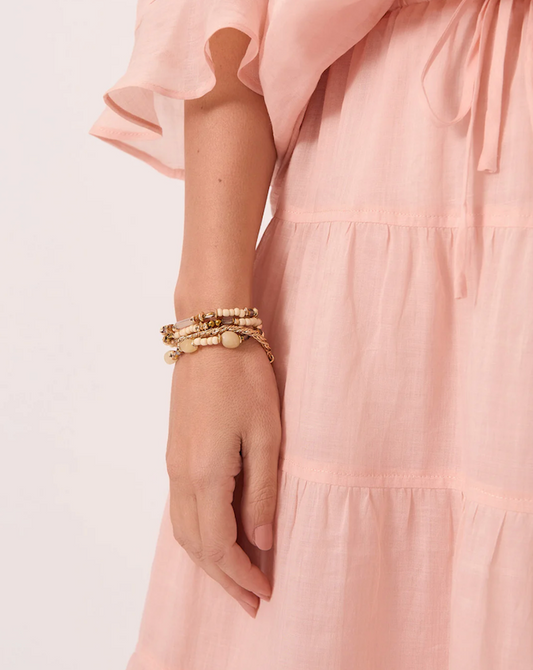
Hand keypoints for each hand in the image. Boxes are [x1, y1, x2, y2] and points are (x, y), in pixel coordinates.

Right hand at [165, 336, 281, 617]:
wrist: (209, 336)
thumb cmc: (244, 379)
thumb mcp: (265, 436)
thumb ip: (262, 492)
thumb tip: (261, 541)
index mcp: (205, 474)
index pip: (219, 545)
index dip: (242, 575)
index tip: (266, 593)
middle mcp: (182, 476)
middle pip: (196, 546)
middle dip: (224, 578)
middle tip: (252, 602)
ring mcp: (174, 464)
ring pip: (184, 531)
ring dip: (209, 560)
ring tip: (236, 577)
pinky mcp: (176, 452)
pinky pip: (181, 510)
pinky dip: (199, 535)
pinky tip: (219, 536)